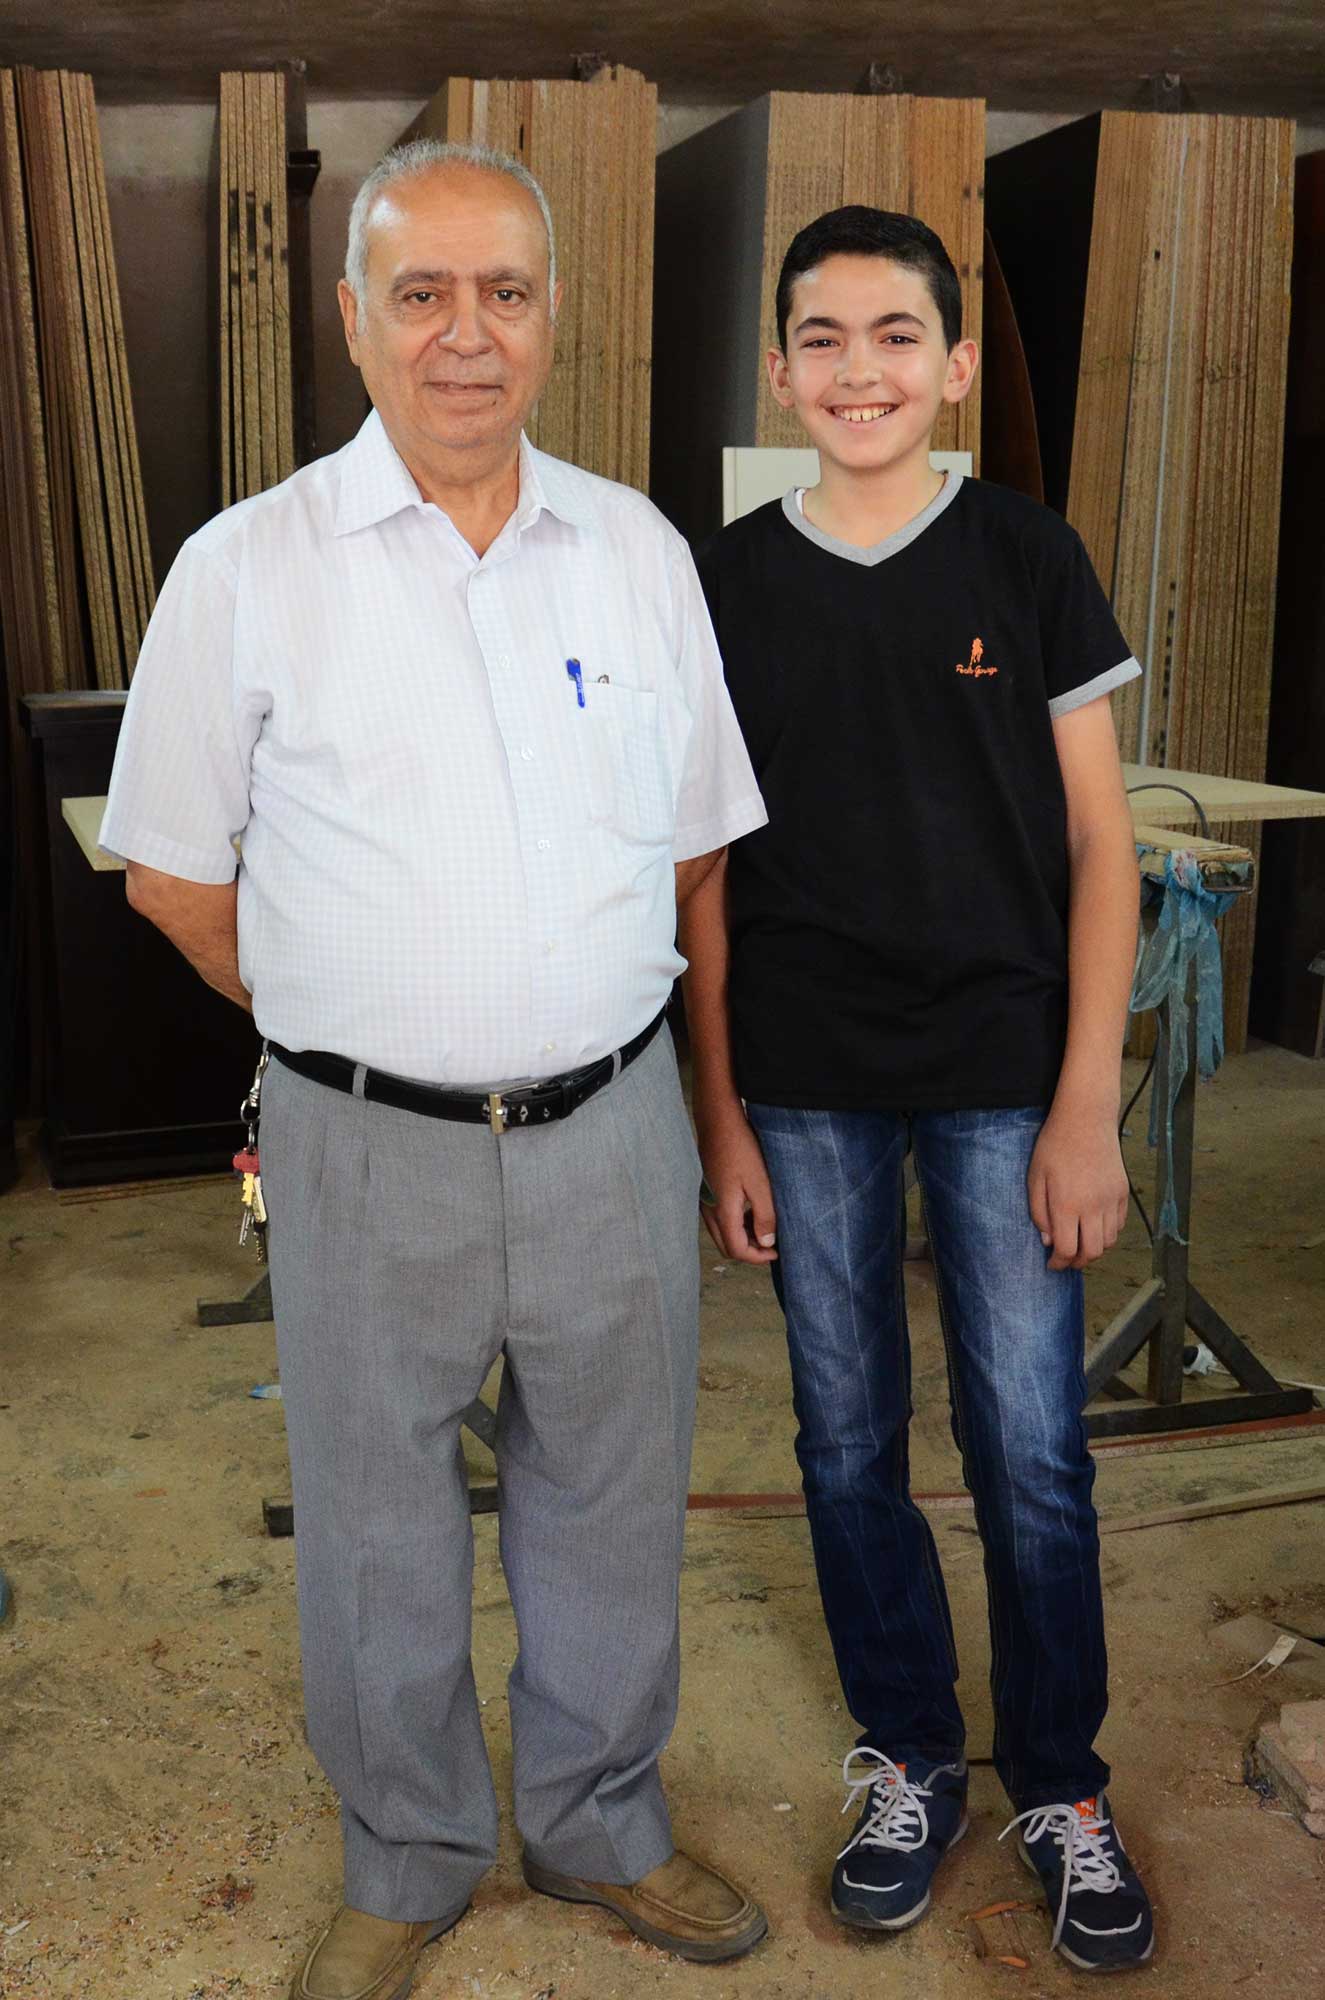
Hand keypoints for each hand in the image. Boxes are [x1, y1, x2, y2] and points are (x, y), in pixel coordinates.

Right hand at [696, 1106, 777, 1264]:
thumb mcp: (760, 1182)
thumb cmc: (740, 1147)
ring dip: (743, 1236)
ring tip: (765, 1225)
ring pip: (722, 1233)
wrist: (718, 1121)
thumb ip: (764, 1215)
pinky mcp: (705, 1191)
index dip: (758, 1257)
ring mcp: (705, 1200)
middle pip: (726, 1246)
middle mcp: (708, 1209)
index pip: (736, 1250)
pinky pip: (719, 1218)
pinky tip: (751, 1210)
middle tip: (771, 1244)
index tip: (777, 1252)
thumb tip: (766, 1242)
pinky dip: (736, 1223)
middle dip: (750, 1251)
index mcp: (722, 1210)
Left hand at [1027, 1102, 1128, 1270]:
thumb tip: (1048, 1241)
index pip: (1067, 1250)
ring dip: (1094, 1248)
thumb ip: (1039, 1213)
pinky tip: (1094, 1227)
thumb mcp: (1035, 1178)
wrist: (1086, 1119)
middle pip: (1092, 1252)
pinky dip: (1108, 1233)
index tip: (1052, 1264)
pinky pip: (1119, 1224)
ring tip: (1080, 1244)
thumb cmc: (1054, 1146)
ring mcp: (1111, 1200)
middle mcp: (1092, 1207)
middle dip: (1078, 1262)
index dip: (1058, 1263)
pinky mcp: (1122, 1191)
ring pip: (1108, 1241)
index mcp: (1066, 1205)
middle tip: (1066, 1259)